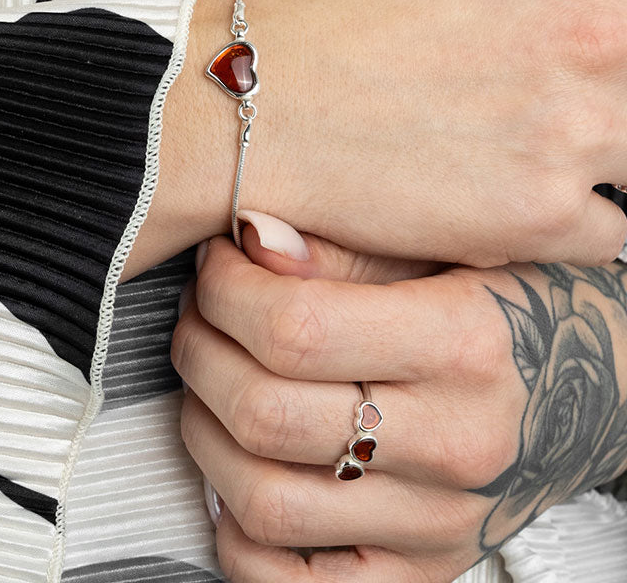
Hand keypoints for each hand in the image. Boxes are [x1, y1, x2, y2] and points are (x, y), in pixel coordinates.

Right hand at [133, 0, 626, 278]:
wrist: (265, 101)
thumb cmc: (356, 28)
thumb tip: (626, 2)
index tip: (615, 61)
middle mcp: (598, 34)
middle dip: (619, 102)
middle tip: (574, 104)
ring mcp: (576, 129)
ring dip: (609, 161)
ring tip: (542, 145)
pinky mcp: (543, 213)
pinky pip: (614, 233)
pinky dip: (577, 220)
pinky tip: (518, 190)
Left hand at [173, 235, 626, 581]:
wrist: (597, 384)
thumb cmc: (520, 303)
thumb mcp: (450, 247)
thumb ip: (345, 246)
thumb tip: (252, 237)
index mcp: (466, 344)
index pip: (296, 329)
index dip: (225, 290)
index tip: (217, 265)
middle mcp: (458, 445)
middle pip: (266, 415)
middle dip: (199, 350)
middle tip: (203, 314)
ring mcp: (438, 523)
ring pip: (261, 502)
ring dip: (204, 431)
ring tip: (214, 382)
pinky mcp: (420, 570)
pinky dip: (237, 529)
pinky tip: (243, 466)